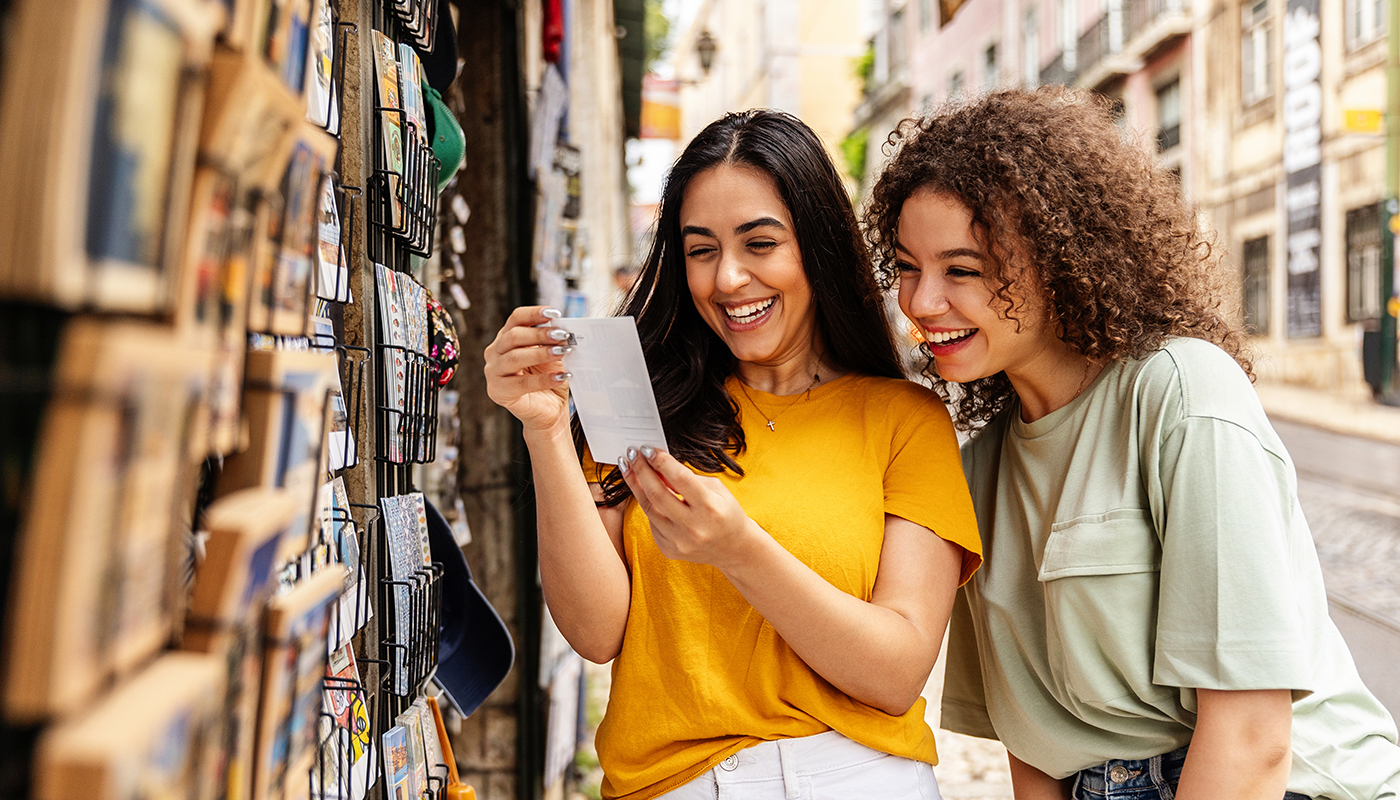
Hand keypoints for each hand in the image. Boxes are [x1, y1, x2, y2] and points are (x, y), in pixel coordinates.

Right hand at [483, 306, 573, 431]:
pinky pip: (521, 383)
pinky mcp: (497, 391)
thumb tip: (565, 329)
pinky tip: (560, 376)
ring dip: (541, 353)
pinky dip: (543, 379)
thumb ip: (554, 342)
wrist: (549, 410)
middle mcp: (495, 352)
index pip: (516, 318)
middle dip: (540, 334)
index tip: (554, 313)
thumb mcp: (553, 356)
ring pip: (515, 357)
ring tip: (562, 352)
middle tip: (562, 335)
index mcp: (507, 338)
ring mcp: (493, 371)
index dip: (534, 313)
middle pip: (514, 336)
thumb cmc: (549, 379)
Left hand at [619, 446, 756, 569]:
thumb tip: (656, 466)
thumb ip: (687, 478)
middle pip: (657, 493)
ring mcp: (679, 541)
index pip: (680, 478)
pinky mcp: (669, 549)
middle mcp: (694, 527)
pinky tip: (645, 491)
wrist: (733, 548)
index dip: (661, 461)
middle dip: (641, 469)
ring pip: (648, 508)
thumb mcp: (715, 489)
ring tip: (628, 467)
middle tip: (632, 453)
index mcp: (710, 507)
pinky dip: (648, 504)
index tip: (647, 448)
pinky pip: (652, 522)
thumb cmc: (726, 512)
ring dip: (635, 484)